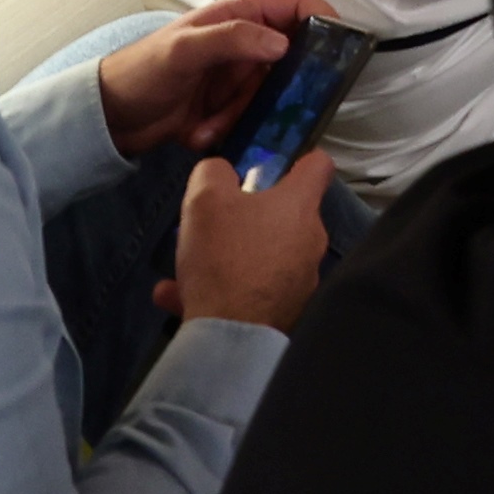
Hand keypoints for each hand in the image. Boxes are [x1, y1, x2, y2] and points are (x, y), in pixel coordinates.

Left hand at [95, 0, 331, 153]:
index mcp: (236, 18)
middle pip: (291, 59)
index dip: (321, 19)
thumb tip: (283, 43)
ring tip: (209, 121)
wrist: (107, 118)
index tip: (339, 46)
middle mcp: (242, 46)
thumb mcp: (183, 50)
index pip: (293, 7)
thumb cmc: (139, 71)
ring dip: (243, 113)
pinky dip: (227, 129)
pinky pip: (249, 120)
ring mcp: (235, 79)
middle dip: (282, 85)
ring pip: (271, 96)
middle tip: (275, 104)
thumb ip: (232, 39)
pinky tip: (198, 132)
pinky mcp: (227, 110)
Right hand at [162, 140, 332, 331]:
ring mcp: (302, 279)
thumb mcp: (206, 200)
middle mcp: (310, 240)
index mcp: (300, 205)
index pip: (317, 165)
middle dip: (247, 217)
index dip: (296, 158)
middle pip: (283, 215)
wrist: (232, 334)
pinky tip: (177, 298)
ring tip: (185, 268)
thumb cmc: (224, 255)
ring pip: (260, 257)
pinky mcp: (286, 311)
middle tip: (213, 224)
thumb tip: (221, 172)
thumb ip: (213, 174)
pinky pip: (250, 292)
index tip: (271, 165)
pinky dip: (220, 291)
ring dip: (226, 259)